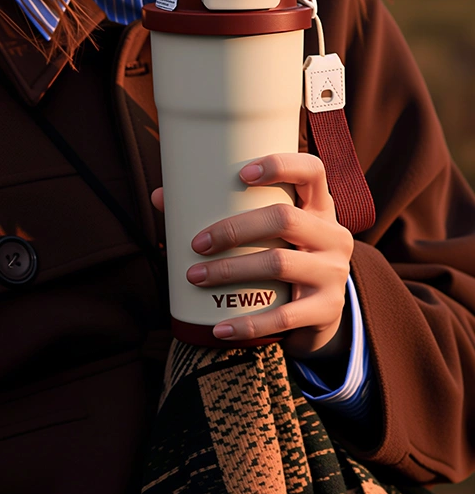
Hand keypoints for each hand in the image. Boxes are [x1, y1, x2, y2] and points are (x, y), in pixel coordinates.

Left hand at [151, 153, 353, 357]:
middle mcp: (333, 234)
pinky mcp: (327, 309)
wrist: (319, 314)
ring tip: (195, 276)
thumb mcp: (270, 232)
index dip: (280, 165)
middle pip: (285, 218)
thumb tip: (161, 196)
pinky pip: (284, 317)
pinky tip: (219, 328)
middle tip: (197, 243)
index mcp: (319, 206)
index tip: (240, 174)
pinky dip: (247, 323)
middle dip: (234, 229)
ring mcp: (334, 272)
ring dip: (230, 270)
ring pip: (279, 263)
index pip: (312, 169)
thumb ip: (224, 211)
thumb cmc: (283, 255)